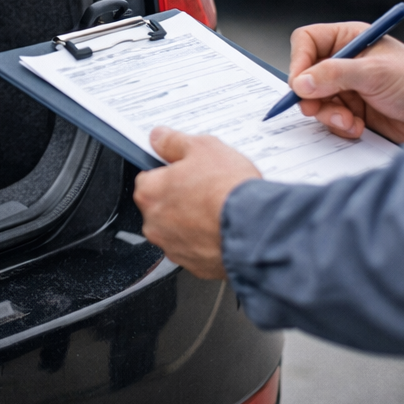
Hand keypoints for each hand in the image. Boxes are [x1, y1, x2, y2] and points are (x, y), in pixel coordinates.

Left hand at [133, 128, 260, 278]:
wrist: (255, 228)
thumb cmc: (227, 190)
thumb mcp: (203, 147)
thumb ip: (174, 142)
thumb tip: (158, 137)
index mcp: (150, 192)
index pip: (148, 178)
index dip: (169, 173)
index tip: (185, 171)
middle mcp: (154, 223)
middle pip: (162, 205)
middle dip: (180, 198)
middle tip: (206, 188)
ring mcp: (172, 247)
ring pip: (177, 229)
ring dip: (192, 221)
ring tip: (219, 209)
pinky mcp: (193, 265)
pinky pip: (196, 249)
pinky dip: (206, 240)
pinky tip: (224, 228)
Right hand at [288, 22, 403, 142]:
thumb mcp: (374, 74)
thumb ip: (334, 75)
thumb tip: (301, 83)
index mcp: (350, 40)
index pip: (307, 42)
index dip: (299, 61)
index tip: (300, 84)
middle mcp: (345, 62)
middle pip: (305, 75)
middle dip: (312, 95)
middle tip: (318, 108)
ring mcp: (347, 87)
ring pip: (314, 100)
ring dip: (327, 114)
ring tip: (348, 120)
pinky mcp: (352, 110)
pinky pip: (329, 118)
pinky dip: (339, 126)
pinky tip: (358, 127)